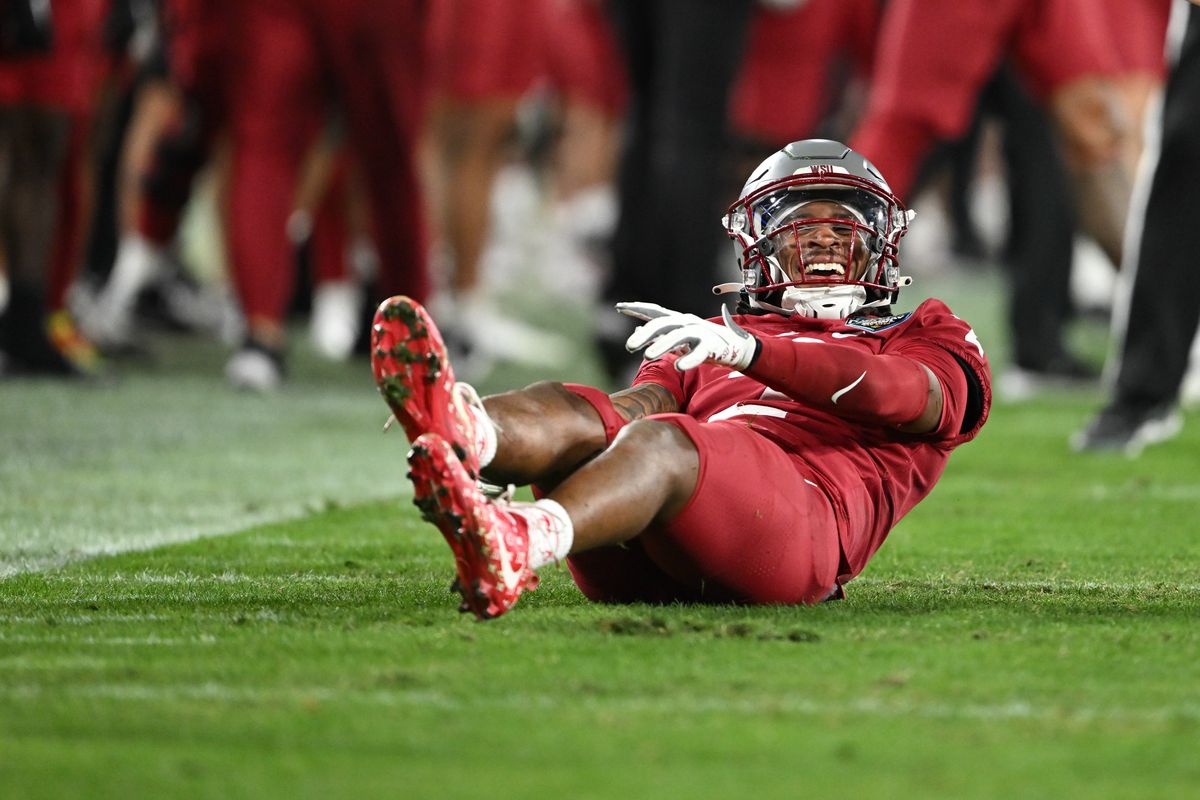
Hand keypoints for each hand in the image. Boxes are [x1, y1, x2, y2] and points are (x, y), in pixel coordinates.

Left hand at [617, 302, 758, 370]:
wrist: (734, 346)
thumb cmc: (700, 342)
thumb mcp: (676, 338)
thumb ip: (657, 335)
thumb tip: (635, 331)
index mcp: (677, 320)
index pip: (654, 312)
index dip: (637, 308)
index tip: (619, 307)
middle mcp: (686, 323)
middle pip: (663, 324)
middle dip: (645, 334)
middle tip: (629, 346)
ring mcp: (699, 333)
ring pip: (678, 336)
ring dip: (662, 345)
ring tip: (647, 356)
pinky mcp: (711, 346)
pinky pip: (699, 353)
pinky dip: (688, 359)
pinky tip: (677, 366)